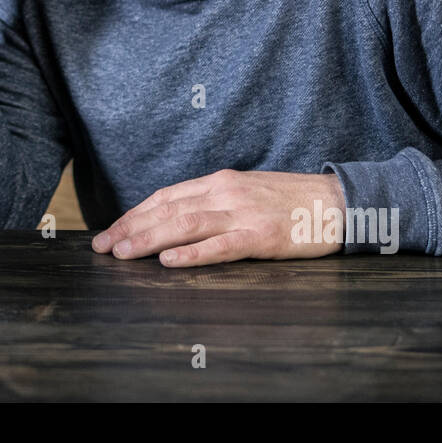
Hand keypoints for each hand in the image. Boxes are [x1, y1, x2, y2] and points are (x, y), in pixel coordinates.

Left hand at [91, 169, 345, 265]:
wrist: (339, 202)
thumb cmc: (292, 201)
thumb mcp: (247, 190)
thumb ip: (214, 200)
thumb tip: (177, 216)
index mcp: (220, 181)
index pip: (166, 196)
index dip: (134, 213)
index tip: (110, 230)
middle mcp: (225, 192)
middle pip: (167, 209)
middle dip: (130, 228)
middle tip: (102, 246)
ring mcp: (243, 214)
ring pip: (185, 225)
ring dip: (148, 239)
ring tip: (122, 252)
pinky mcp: (262, 237)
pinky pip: (220, 247)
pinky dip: (192, 254)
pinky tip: (168, 261)